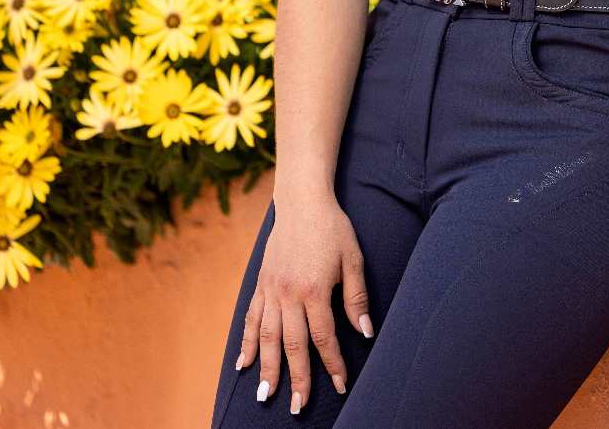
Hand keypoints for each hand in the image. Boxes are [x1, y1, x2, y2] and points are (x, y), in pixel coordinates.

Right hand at [234, 195, 374, 413]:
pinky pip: (251, 318)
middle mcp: (289, 293)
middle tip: (297, 407)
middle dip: (296, 378)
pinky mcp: (261, 283)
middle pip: (293, 345)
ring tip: (266, 396)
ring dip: (267, 369)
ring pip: (267, 337)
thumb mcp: (353, 258)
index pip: (324, 337)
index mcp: (315, 289)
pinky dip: (246, 343)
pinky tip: (243, 364)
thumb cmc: (332, 228)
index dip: (332, 364)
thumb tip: (364, 332)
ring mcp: (271, 289)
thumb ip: (356, 297)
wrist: (302, 200)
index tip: (340, 385)